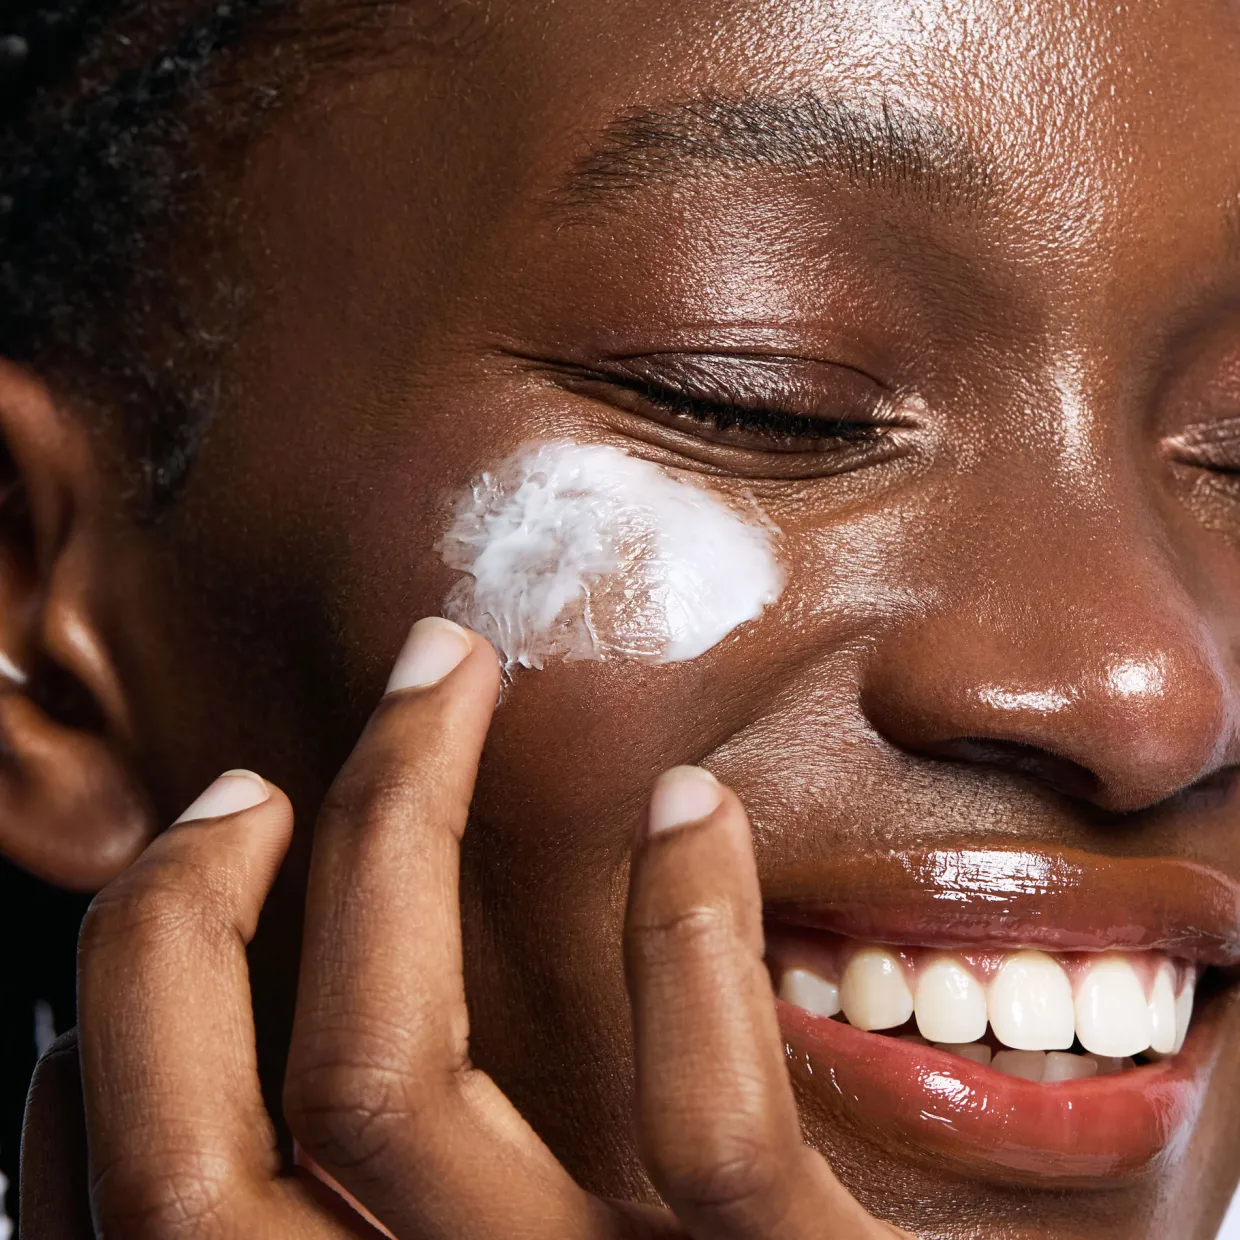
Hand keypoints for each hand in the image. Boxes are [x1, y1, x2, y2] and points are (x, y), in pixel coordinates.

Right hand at [21, 618, 909, 1239]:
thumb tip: (228, 1111)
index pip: (137, 1218)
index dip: (113, 1041)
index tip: (176, 891)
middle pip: (205, 1146)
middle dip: (185, 907)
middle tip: (249, 769)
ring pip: (388, 1077)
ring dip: (389, 824)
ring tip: (440, 679)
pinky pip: (707, 1133)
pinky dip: (680, 926)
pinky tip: (689, 802)